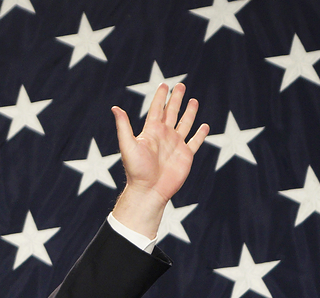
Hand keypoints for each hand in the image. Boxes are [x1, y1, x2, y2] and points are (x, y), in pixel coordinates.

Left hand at [111, 83, 208, 237]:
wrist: (148, 190)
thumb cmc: (136, 170)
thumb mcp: (128, 145)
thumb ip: (123, 127)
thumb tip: (115, 108)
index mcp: (151, 132)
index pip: (157, 109)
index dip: (161, 97)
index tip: (165, 84)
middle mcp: (164, 136)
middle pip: (172, 112)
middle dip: (176, 99)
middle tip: (180, 86)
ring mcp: (176, 145)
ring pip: (185, 124)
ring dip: (189, 112)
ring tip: (193, 100)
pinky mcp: (185, 155)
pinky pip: (195, 142)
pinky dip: (200, 134)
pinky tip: (204, 126)